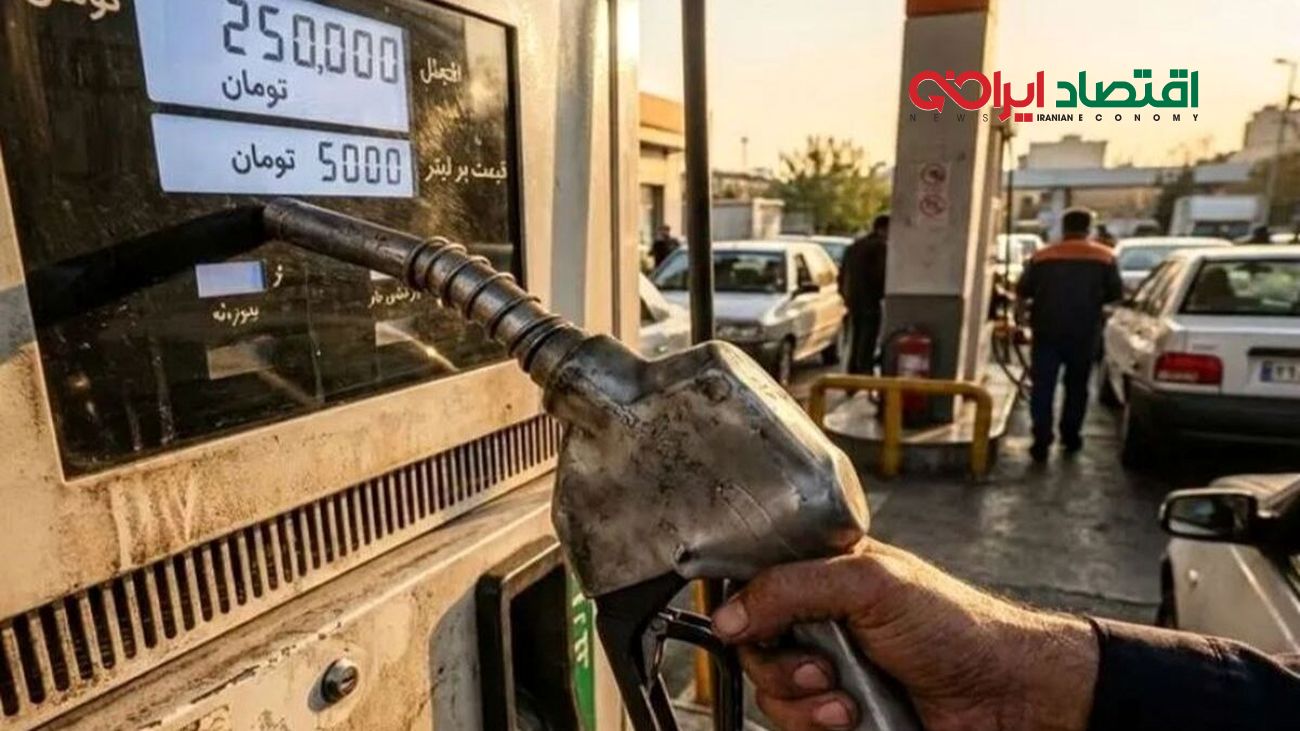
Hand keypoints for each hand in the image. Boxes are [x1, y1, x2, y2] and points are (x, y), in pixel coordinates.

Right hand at [711, 540, 1098, 730]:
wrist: (1006, 698)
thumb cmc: (958, 627)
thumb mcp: (870, 586)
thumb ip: (791, 589)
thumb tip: (728, 614)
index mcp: (826, 576)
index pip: (755, 585)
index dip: (744, 608)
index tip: (745, 625)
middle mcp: (822, 624)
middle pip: (753, 647)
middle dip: (780, 667)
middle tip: (821, 668)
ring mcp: (830, 673)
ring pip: (771, 694)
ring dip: (804, 703)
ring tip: (847, 699)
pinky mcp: (840, 717)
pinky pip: (797, 726)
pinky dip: (819, 726)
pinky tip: (855, 717)